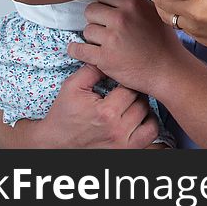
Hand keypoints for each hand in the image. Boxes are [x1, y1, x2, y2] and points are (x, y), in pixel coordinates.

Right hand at [0, 64, 158, 147]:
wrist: (55, 144)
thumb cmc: (64, 114)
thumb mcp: (72, 87)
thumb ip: (93, 69)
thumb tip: (110, 55)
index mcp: (105, 112)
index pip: (130, 86)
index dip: (125, 79)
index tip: (120, 79)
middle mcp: (118, 129)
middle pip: (142, 100)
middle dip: (134, 92)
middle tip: (125, 90)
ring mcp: (124, 142)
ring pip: (149, 115)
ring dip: (142, 106)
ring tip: (130, 102)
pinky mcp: (127, 150)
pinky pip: (151, 133)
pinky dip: (149, 123)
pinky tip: (138, 117)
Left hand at [68, 0, 182, 96]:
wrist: (168, 70)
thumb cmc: (163, 41)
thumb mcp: (155, 11)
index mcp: (133, 2)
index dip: (105, 4)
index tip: (108, 12)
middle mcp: (121, 17)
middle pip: (91, 10)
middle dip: (97, 19)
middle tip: (107, 29)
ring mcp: (112, 38)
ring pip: (87, 30)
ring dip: (93, 37)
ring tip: (107, 43)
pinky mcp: (104, 58)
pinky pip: (78, 50)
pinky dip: (76, 50)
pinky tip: (79, 50)